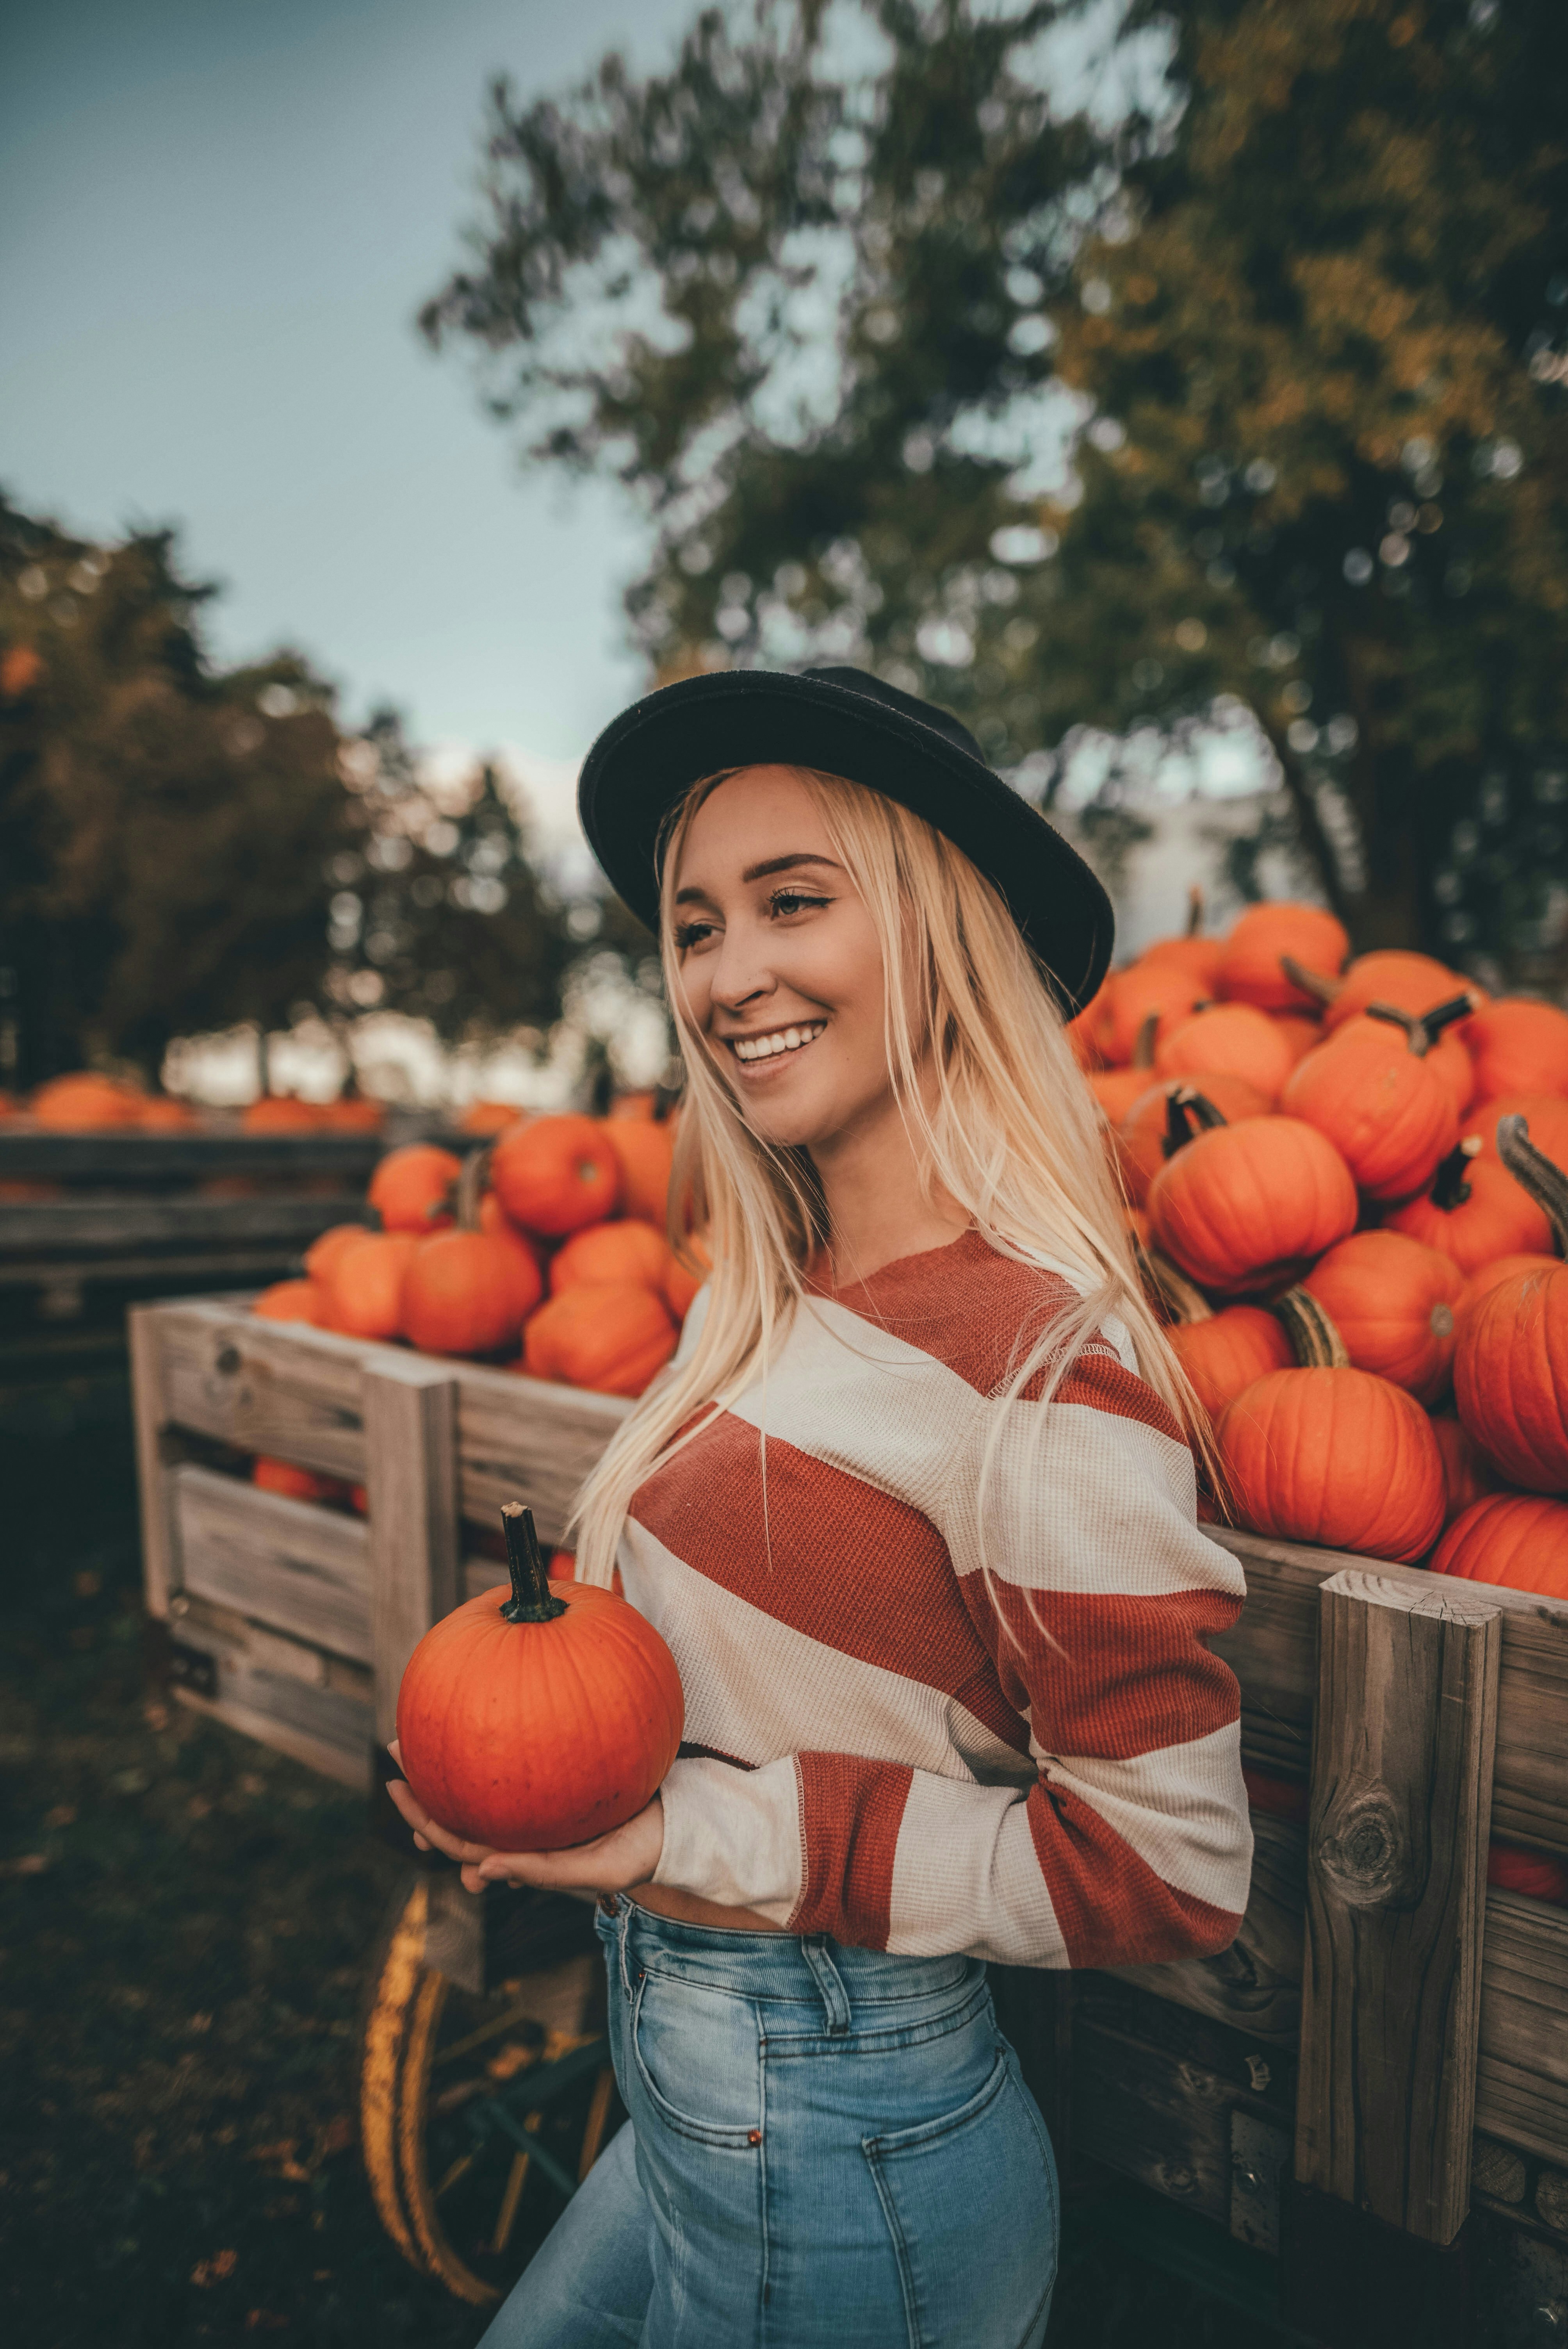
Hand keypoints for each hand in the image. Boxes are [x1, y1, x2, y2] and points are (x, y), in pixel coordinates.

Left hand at [384, 1742, 663, 1896]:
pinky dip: (496, 1743)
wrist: (681, 1823)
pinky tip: (490, 1709)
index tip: (394, 1785)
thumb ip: (543, 1872)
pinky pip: (520, 1762)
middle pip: (461, 1813)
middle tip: (397, 1748)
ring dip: (452, 1765)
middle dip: (423, 1790)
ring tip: (426, 1728)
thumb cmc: (640, 1854)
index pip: (460, 1843)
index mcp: (523, 1859)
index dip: (424, 1818)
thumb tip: (481, 1870)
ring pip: (484, 1788)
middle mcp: (524, 1833)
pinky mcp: (560, 1782)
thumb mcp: (596, 1871)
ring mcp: (539, 1809)